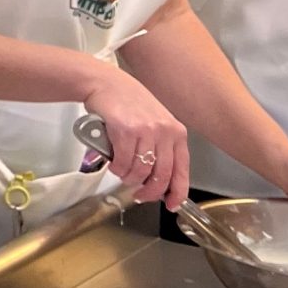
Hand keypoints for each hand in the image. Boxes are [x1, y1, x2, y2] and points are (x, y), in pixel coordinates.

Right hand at [84, 71, 187, 207]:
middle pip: (161, 176)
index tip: (170, 204)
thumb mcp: (155, 123)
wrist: (105, 83)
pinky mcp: (125, 131)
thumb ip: (161, 147)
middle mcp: (164, 132)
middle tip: (139, 195)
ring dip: (129, 178)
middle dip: (149, 192)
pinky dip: (117, 168)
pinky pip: (123, 162)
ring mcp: (145, 131)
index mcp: (176, 132)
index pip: (182, 170)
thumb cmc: (128, 103)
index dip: (176, 192)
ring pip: (141, 171)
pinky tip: (114, 164)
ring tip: (122, 174)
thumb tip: (158, 178)